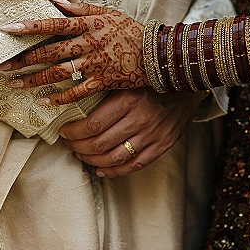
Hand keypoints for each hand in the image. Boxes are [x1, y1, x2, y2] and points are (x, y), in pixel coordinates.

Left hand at [0, 0, 148, 104]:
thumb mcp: (107, 13)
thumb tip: (53, 1)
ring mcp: (95, 64)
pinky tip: (43, 101)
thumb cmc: (129, 31)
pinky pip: (76, 91)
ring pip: (59, 73)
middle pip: (50, 52)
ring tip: (15, 85)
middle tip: (1, 66)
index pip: (54, 24)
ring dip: (35, 79)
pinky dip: (59, 98)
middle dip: (24, 59)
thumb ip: (80, 9)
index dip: (31, 26)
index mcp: (89, 25)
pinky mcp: (102, 81)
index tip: (7, 29)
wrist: (155, 53)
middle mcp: (89, 44)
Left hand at [59, 88, 206, 177]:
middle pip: (100, 144)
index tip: (63, 131)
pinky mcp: (164, 144)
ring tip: (81, 155)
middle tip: (69, 144)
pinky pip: (135, 165)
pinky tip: (101, 170)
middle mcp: (141, 119)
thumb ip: (104, 90)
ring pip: (115, 159)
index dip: (73, 133)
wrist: (186, 80)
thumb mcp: (126, 77)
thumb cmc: (150, 77)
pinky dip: (114, 172)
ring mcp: (154, 134)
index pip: (93, 125)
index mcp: (129, 99)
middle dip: (77, 147)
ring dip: (92, 161)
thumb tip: (70, 102)